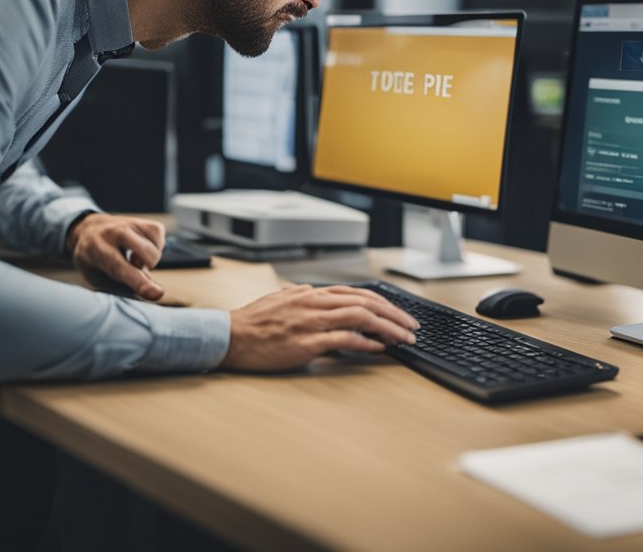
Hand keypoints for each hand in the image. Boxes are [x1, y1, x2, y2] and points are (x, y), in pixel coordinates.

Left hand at [67, 213, 165, 300]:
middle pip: (145, 252)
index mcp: (95, 249)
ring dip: (150, 260)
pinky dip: (155, 248)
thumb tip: (153, 293)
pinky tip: (141, 249)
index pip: (120, 268)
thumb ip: (123, 287)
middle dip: (149, 265)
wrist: (88, 230)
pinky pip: (159, 237)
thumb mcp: (98, 278)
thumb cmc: (95, 262)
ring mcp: (129, 224)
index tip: (157, 294)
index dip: (139, 282)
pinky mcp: (143, 221)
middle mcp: (113, 232)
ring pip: (155, 248)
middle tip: (136, 271)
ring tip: (133, 259)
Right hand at [220, 284, 419, 371]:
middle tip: (413, 327)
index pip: (358, 293)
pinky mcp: (305, 344)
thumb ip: (303, 295)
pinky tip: (379, 348)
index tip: (401, 314)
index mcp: (312, 294)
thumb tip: (319, 293)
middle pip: (366, 303)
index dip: (384, 303)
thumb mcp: (282, 299)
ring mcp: (311, 323)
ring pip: (360, 318)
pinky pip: (343, 340)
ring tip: (404, 339)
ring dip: (388, 328)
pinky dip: (365, 343)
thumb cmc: (253, 322)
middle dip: (395, 315)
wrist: (229, 337)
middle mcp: (315, 303)